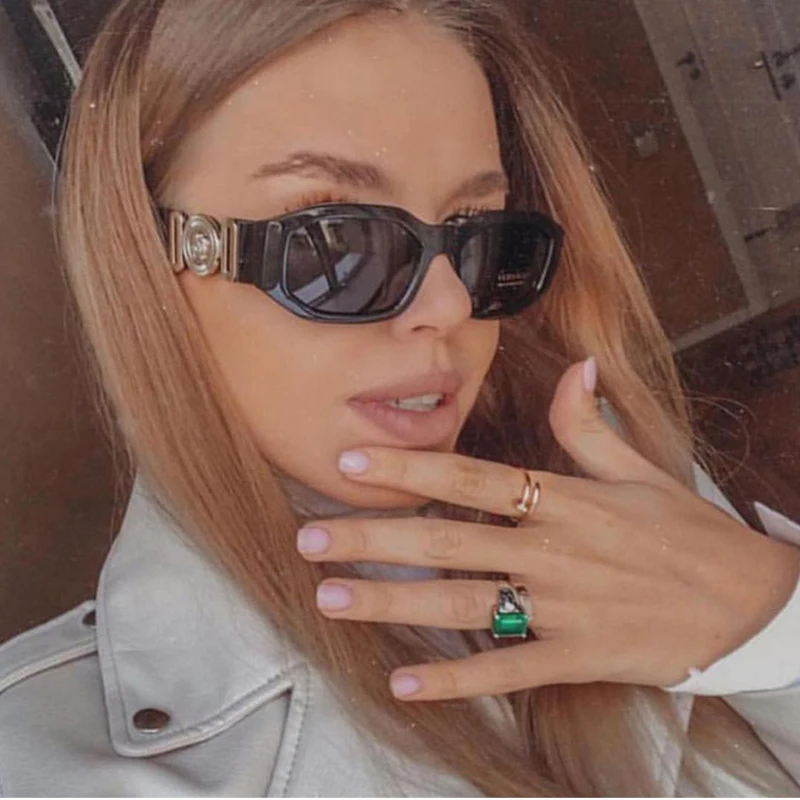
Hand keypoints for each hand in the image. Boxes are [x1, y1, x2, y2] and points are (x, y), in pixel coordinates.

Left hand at [296, 359, 799, 699]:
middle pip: (448, 542)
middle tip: (309, 536)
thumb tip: (575, 366)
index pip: (471, 477)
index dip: (410, 467)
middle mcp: (552, 552)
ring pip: (462, 605)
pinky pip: (505, 672)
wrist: (748, 605)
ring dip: (391, 604)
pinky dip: (454, 681)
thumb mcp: (641, 470)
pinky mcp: (574, 658)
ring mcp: (560, 609)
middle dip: (373, 538)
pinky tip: (401, 684)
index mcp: (564, 500)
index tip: (352, 460)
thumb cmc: (689, 533)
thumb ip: (590, 424)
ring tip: (330, 597)